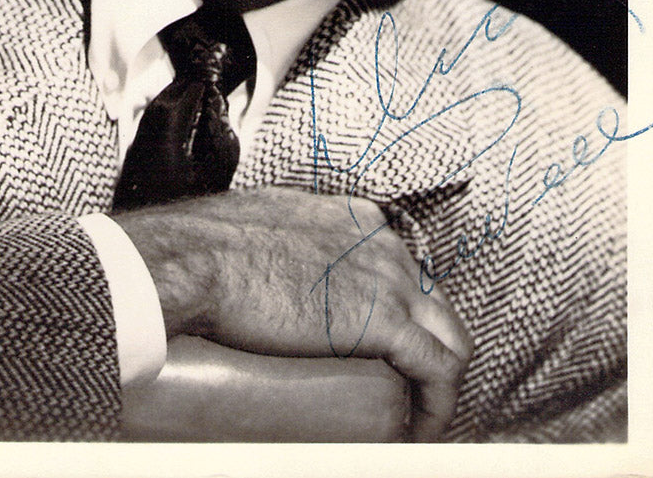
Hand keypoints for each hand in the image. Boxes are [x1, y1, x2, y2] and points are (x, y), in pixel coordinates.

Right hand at [115, 186, 471, 440]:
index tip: (383, 348)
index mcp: (356, 221)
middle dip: (427, 347)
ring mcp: (392, 281)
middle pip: (432, 301)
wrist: (203, 261)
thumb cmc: (213, 246)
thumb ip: (283, 236)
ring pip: (450, 336)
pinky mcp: (387, 323)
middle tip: (405, 390)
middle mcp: (384, 244)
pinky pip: (440, 370)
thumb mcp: (265, 222)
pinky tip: (422, 431)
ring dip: (441, 382)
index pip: (401, 268)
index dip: (399, 312)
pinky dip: (439, 406)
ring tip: (417, 418)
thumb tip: (268, 263)